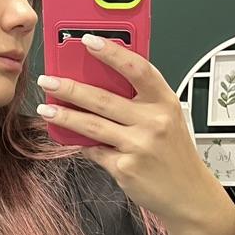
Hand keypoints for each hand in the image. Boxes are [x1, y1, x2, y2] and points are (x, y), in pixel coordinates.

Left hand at [36, 36, 218, 225]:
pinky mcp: (124, 168)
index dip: (112, 52)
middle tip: (48, 80)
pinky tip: (70, 138)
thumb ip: (141, 102)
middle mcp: (153, 121)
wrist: (188, 193)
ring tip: (45, 108)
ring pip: (92, 125)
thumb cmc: (174, 154)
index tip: (88, 41)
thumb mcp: (168, 119)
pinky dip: (82, 144)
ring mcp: (138, 146)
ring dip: (64, 116)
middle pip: (103, 99)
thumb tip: (99, 86)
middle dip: (70, 88)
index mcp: (164, 102)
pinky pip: (94, 151)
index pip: (137, 68)